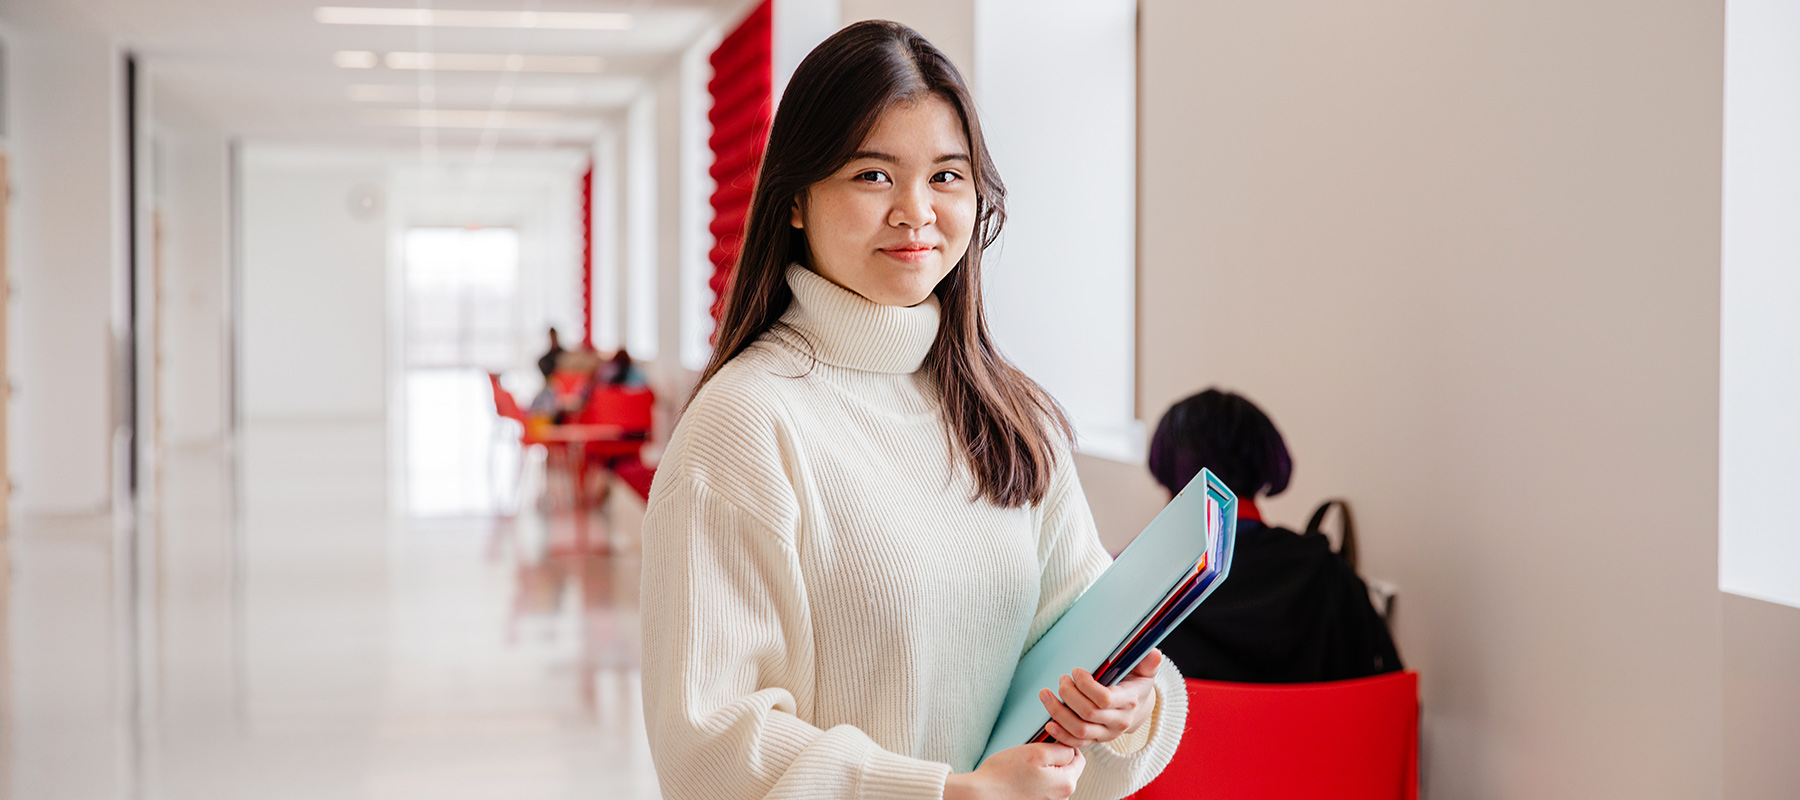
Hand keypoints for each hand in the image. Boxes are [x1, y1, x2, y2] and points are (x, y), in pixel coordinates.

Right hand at [942, 743, 1082, 799]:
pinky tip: (1021, 778)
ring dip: (1043, 769)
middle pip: (1067, 769)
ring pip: (1053, 777)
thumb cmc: (1003, 775)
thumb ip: (1062, 749)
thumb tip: (1071, 749)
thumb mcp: (1037, 751)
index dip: (1064, 744)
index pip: (1078, 757)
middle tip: (1032, 754)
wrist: (982, 794)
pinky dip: (1035, 780)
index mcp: (1066, 784)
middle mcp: (1062, 798)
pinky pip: (1043, 787)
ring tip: (1023, 767)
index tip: (1049, 741)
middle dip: (1053, 758)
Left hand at [1036, 649, 1162, 748]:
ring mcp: (1106, 734)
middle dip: (1069, 694)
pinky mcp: (1095, 740)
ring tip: (1045, 694)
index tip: (1076, 671)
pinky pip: (1076, 743)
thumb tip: (1155, 654)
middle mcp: (1118, 721)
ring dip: (1058, 712)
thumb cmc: (1136, 683)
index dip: (1085, 685)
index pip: (1104, 698)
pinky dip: (1060, 736)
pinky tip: (1048, 723)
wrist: (1138, 708)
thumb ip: (1148, 662)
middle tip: (1062, 679)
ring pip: (1079, 729)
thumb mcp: (1145, 670)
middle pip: (1088, 713)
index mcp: (1130, 701)